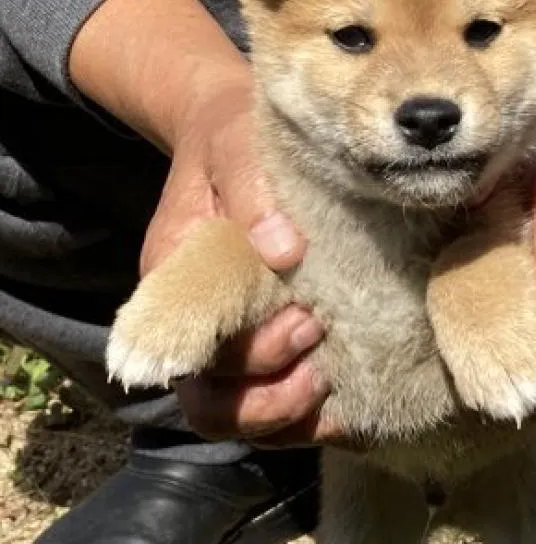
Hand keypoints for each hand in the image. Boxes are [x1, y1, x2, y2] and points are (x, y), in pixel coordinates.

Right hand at [139, 67, 346, 442]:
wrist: (230, 132)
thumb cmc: (229, 138)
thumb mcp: (234, 146)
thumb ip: (251, 189)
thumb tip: (283, 250)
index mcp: (172, 278)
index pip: (191, 356)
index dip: (247, 361)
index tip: (303, 319)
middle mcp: (196, 320)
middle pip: (213, 404)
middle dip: (271, 395)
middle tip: (320, 335)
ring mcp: (231, 334)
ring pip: (244, 415)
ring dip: (291, 415)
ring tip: (334, 375)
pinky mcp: (267, 335)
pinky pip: (281, 401)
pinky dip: (313, 415)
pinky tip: (350, 394)